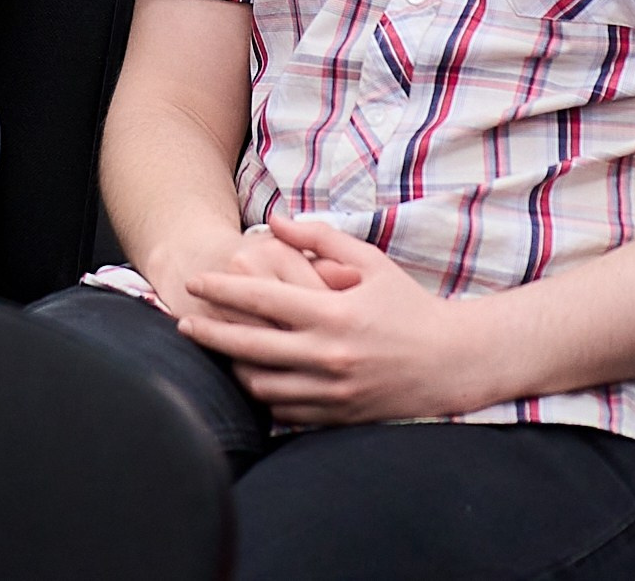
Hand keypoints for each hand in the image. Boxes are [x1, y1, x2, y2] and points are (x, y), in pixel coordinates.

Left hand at [176, 215, 490, 425]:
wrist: (452, 362)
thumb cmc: (408, 305)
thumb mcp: (370, 261)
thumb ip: (319, 238)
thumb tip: (273, 220)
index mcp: (333, 314)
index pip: (262, 301)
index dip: (221, 291)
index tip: (194, 283)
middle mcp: (329, 355)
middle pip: (250, 346)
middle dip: (210, 333)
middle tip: (182, 322)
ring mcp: (333, 390)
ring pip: (261, 385)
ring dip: (233, 367)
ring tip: (216, 351)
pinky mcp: (338, 415)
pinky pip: (285, 410)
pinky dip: (263, 395)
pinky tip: (251, 379)